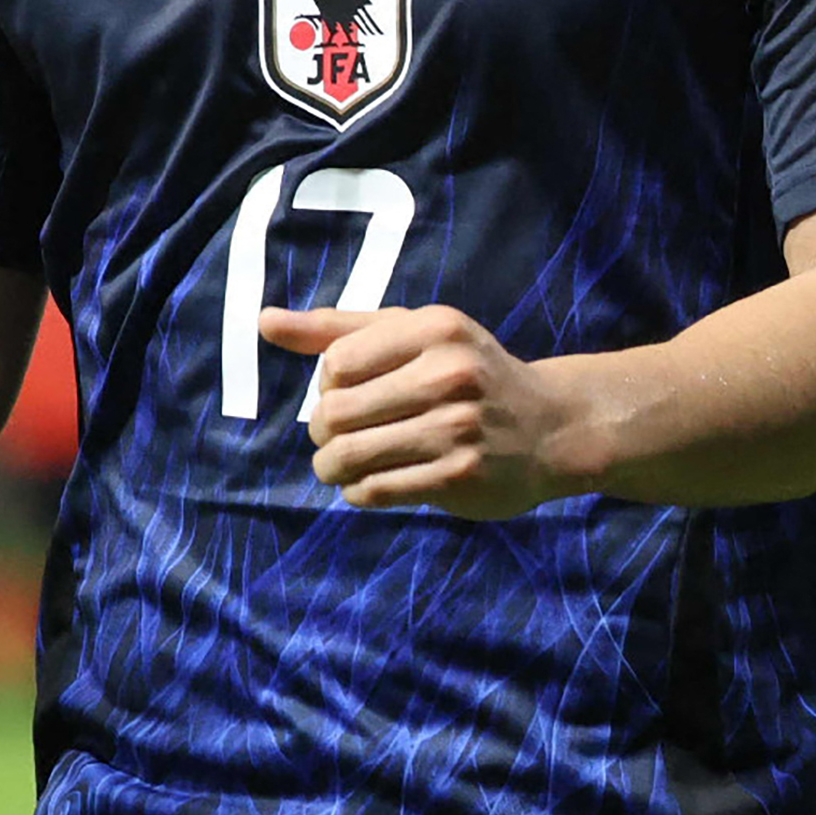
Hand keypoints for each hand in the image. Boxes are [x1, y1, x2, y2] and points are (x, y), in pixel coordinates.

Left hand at [260, 304, 578, 518]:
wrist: (552, 427)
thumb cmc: (467, 372)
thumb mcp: (412, 334)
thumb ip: (337, 328)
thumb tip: (263, 322)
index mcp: (434, 328)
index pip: (336, 363)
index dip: (327, 386)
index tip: (345, 394)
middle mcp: (449, 373)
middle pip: (335, 412)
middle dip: (322, 432)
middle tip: (333, 438)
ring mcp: (457, 427)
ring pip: (349, 455)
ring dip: (332, 467)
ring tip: (339, 466)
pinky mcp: (460, 476)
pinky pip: (376, 490)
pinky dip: (359, 492)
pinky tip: (369, 484)